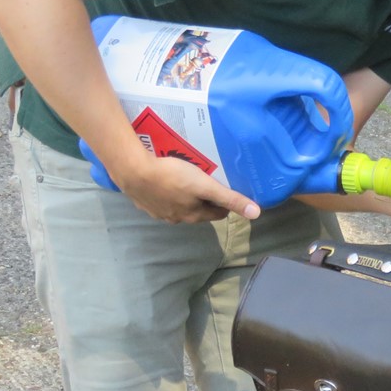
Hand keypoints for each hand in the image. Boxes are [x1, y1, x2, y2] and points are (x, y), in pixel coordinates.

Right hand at [114, 154, 259, 223]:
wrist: (134, 172)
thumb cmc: (173, 177)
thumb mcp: (205, 185)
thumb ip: (230, 198)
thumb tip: (256, 213)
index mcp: (193, 215)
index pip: (217, 213)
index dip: (225, 204)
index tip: (228, 192)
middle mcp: (176, 218)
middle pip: (198, 211)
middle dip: (206, 200)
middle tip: (210, 185)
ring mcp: (158, 212)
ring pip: (179, 206)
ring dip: (186, 197)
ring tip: (189, 181)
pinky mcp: (144, 203)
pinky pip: (161, 200)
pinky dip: (167, 194)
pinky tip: (165, 182)